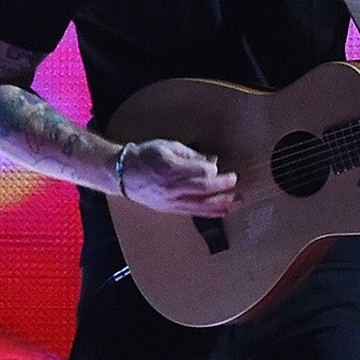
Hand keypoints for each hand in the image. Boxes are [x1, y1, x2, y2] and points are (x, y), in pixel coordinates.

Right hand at [118, 139, 239, 215]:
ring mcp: (170, 201)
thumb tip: (210, 161)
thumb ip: (190, 155)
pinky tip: (224, 211)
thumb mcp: (167, 147)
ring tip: (237, 199)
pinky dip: (211, 212)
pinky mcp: (170, 209)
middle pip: (202, 189)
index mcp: (169, 168)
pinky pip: (194, 212)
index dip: (212, 169)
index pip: (198, 171)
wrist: (123, 174)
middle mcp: (170, 187)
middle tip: (234, 180)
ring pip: (200, 205)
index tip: (221, 167)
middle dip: (222, 185)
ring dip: (221, 203)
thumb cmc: (145, 156)